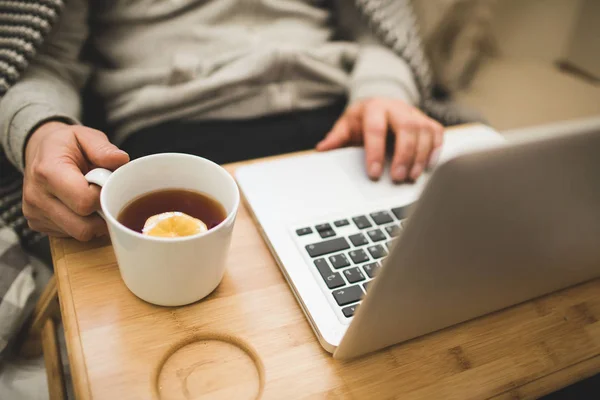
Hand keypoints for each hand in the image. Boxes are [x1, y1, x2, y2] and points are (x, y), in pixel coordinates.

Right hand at [23, 122, 128, 240]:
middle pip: (83, 226)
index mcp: (48, 171)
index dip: (103, 197)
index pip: (84, 201)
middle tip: (104, 195)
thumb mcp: (85, 136)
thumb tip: (121, 160)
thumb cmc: (66, 145)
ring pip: (79, 234)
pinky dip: (82, 224)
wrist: (40, 151)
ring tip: (92, 200)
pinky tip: (80, 207)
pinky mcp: (37, 224)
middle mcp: (37, 196)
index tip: (105, 184)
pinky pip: (70, 236)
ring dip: (94, 221)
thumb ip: (103, 148)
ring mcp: (35, 213)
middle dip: (102, 214)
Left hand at [317, 98, 443, 181]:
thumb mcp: (347, 125)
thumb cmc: (363, 119)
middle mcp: (397, 108)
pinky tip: (427, 167)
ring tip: (411, 177)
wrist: (381, 104)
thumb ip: (337, 138)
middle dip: (403, 155)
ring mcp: (415, 114)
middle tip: (398, 178)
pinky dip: (435, 150)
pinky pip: (437, 133)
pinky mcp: (427, 121)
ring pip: (424, 131)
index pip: (375, 130)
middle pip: (406, 128)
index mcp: (374, 108)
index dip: (375, 152)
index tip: (373, 174)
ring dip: (420, 156)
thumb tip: (322, 149)